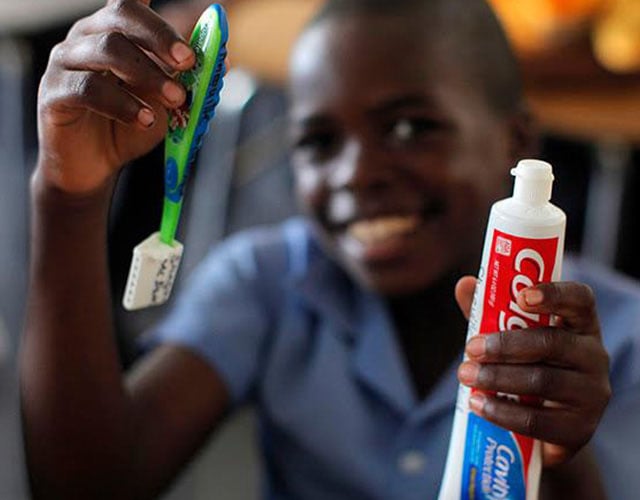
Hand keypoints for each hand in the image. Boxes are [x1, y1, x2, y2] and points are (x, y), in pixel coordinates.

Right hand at [36, 0, 194, 194]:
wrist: (94, 165)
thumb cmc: (129, 125)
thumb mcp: (165, 103)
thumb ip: (186, 80)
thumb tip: (223, 61)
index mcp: (115, 30)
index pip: (133, 3)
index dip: (158, 10)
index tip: (190, 39)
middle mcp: (87, 36)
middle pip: (122, 13)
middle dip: (161, 36)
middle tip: (189, 63)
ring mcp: (66, 61)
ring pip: (108, 49)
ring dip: (150, 74)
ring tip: (176, 101)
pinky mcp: (54, 93)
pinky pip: (88, 88)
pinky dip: (124, 104)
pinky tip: (145, 120)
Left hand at [455, 277, 610, 466]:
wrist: (545, 428)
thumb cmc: (529, 366)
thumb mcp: (512, 336)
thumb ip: (491, 311)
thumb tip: (465, 285)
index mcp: (580, 324)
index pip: (580, 300)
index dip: (554, 294)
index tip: (522, 296)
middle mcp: (594, 356)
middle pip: (552, 343)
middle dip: (506, 345)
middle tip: (471, 348)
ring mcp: (591, 394)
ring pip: (542, 381)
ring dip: (497, 378)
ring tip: (465, 375)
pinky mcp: (579, 429)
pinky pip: (537, 420)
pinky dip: (501, 412)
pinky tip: (477, 404)